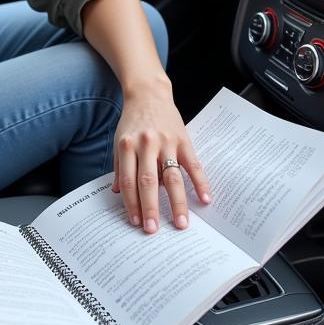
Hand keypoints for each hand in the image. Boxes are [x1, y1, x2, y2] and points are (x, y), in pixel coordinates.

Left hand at [112, 80, 210, 232]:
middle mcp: (146, 144)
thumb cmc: (133, 120)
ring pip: (172, 176)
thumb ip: (120, 167)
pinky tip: (205, 199)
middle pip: (148, 181)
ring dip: (177, 202)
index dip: (132, 203)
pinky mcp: (183, 140)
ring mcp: (166, 142)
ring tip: (181, 223)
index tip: (136, 222)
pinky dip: (200, 182)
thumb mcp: (119, 141)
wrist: (149, 93)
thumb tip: (118, 193)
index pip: (129, 180)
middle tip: (153, 230)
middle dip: (151, 208)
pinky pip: (193, 165)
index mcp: (127, 146)